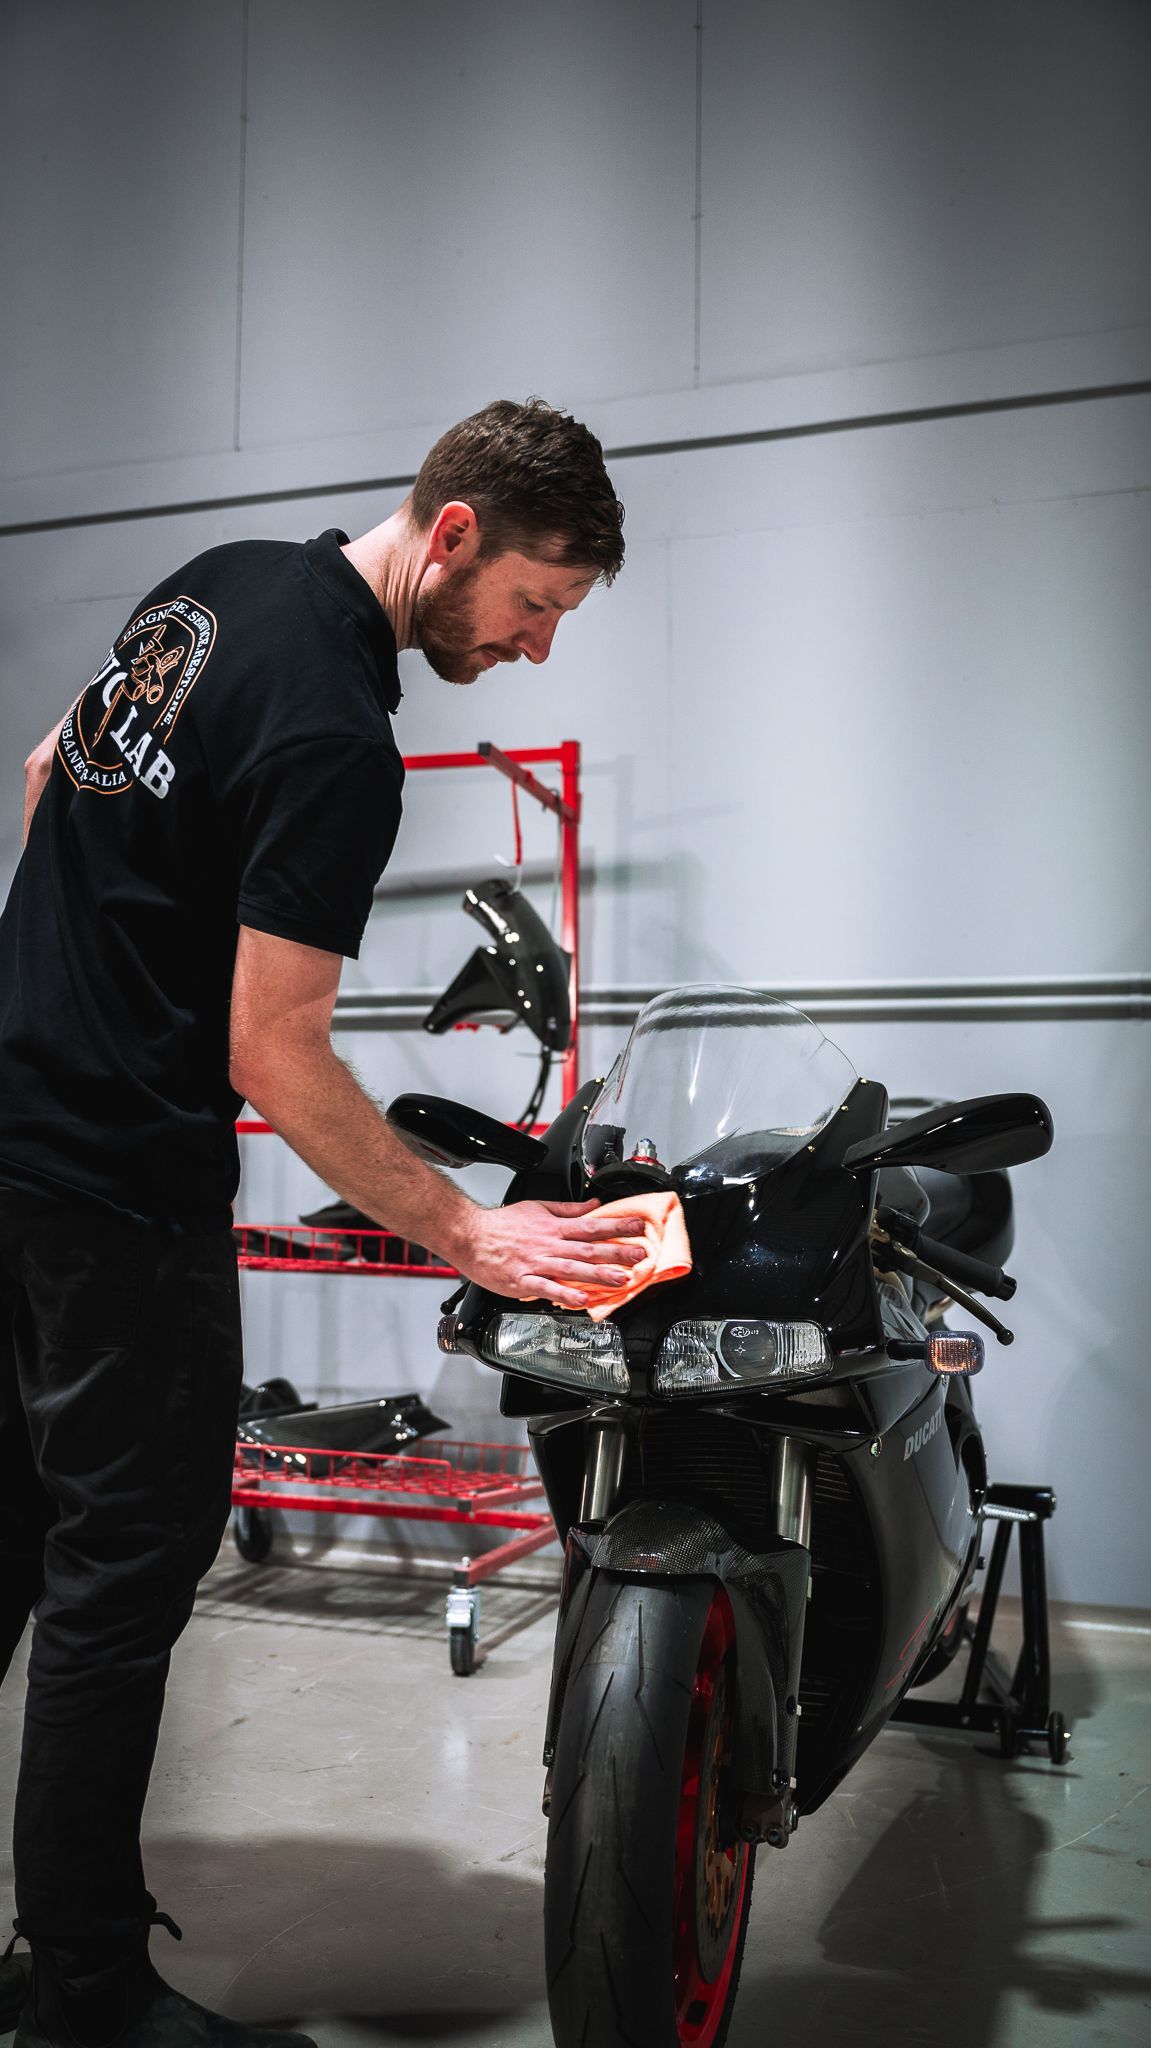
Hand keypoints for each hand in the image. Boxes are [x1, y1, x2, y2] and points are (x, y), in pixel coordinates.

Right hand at [459, 1200, 646, 1307]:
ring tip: (620, 1280)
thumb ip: (568, 1209)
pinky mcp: (523, 1282)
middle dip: (616, 1252)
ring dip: (598, 1275)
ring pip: (573, 1269)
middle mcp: (549, 1245)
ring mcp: (536, 1264)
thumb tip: (593, 1204)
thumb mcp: (538, 1208)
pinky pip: (547, 1288)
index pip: (593, 1225)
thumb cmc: (502, 1225)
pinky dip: (564, 1294)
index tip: (638, 1227)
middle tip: (639, 1256)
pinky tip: (581, 1300)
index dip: (618, 1226)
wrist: (470, 1236)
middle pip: (588, 1248)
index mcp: (554, 1227)